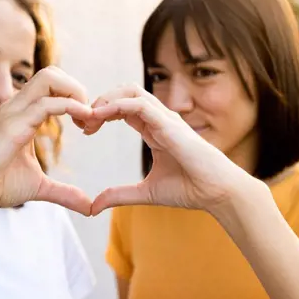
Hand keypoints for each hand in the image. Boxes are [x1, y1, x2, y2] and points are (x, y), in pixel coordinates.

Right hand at [0, 66, 94, 215]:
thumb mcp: (39, 187)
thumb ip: (65, 193)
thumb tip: (89, 207)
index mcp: (23, 114)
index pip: (53, 87)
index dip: (76, 99)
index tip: (89, 125)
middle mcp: (17, 107)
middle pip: (52, 74)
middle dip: (78, 89)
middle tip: (90, 118)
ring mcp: (13, 113)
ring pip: (49, 78)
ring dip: (76, 93)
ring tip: (87, 119)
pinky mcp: (12, 126)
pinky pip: (45, 104)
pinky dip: (69, 106)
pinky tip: (83, 121)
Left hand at [84, 84, 257, 215]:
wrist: (217, 193)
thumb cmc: (190, 189)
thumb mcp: (145, 193)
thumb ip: (119, 195)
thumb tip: (93, 207)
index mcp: (154, 130)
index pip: (122, 109)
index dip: (101, 114)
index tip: (85, 129)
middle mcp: (159, 119)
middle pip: (123, 93)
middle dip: (99, 101)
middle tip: (82, 121)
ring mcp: (165, 119)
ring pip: (130, 91)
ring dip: (105, 99)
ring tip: (88, 116)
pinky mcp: (169, 124)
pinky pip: (139, 104)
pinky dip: (117, 105)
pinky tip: (100, 116)